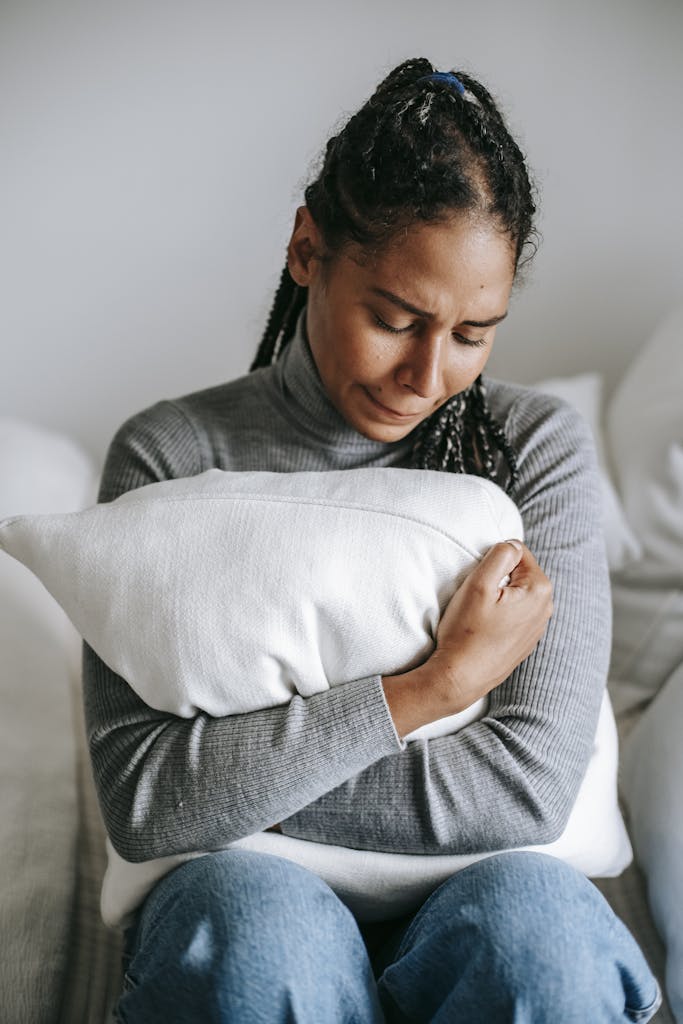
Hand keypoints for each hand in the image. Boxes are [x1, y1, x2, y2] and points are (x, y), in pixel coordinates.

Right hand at [382, 541, 552, 737]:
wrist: (460, 678)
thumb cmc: (467, 632)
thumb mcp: (479, 584)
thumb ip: (500, 555)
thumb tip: (512, 544)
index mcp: (540, 590)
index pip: (518, 552)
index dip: (493, 561)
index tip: (480, 582)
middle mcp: (545, 609)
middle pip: (518, 573)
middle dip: (497, 578)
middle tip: (477, 597)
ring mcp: (537, 628)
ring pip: (515, 594)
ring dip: (498, 597)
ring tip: (479, 614)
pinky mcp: (525, 642)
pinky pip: (513, 615)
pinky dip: (499, 615)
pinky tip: (483, 629)